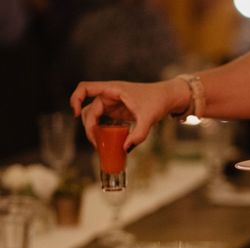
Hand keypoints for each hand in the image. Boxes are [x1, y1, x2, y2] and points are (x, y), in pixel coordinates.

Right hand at [69, 79, 186, 149]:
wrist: (167, 98)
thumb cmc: (157, 102)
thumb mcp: (149, 119)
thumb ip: (138, 135)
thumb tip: (125, 150)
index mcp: (113, 90)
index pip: (85, 88)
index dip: (75, 99)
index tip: (75, 113)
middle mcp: (109, 95)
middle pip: (89, 110)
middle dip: (89, 127)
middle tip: (96, 144)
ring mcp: (112, 104)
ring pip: (94, 117)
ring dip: (94, 131)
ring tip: (100, 146)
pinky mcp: (117, 112)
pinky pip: (104, 122)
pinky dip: (102, 132)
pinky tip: (106, 143)